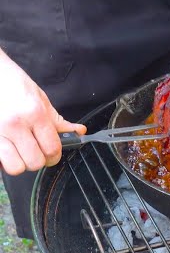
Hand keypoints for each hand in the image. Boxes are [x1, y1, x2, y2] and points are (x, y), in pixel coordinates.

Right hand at [0, 49, 86, 175]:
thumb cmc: (15, 85)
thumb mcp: (41, 100)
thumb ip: (58, 120)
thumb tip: (79, 132)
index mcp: (35, 114)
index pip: (52, 149)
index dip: (55, 156)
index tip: (52, 155)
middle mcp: (16, 124)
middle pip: (35, 162)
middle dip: (38, 160)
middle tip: (36, 152)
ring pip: (15, 167)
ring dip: (20, 163)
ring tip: (19, 152)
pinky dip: (4, 161)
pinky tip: (7, 151)